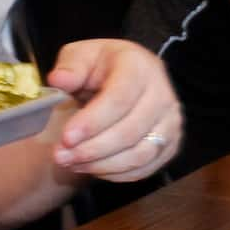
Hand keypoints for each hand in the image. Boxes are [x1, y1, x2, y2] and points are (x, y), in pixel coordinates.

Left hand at [43, 38, 179, 180]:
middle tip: (61, 156)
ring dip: (102, 165)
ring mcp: (171, 122)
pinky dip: (117, 174)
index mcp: (139, 66)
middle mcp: (163, 94)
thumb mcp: (80, 55)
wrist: (126, 75)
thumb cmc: (100, 66)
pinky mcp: (170, 144)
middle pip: (129, 131)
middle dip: (92, 149)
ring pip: (139, 154)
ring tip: (71, 164)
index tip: (66, 138)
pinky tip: (91, 169)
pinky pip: (145, 167)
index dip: (92, 122)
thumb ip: (70, 67)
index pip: (119, 99)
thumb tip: (58, 80)